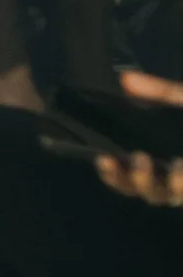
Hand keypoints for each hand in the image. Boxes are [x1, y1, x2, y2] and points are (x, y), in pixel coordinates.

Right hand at [98, 70, 182, 207]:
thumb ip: (159, 92)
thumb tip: (124, 79)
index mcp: (166, 158)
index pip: (131, 176)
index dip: (114, 175)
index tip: (103, 159)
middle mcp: (177, 177)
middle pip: (147, 193)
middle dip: (134, 181)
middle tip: (132, 160)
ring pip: (166, 197)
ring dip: (159, 185)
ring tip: (162, 167)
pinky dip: (181, 182)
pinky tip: (180, 171)